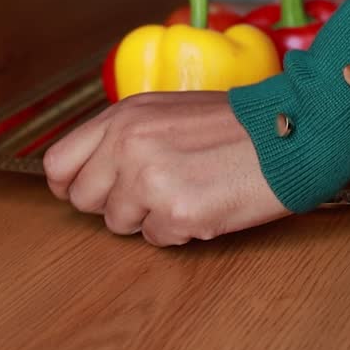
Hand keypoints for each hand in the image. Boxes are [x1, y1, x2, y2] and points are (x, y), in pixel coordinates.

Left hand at [44, 91, 290, 245]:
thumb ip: (124, 136)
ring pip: (118, 223)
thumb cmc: (236, 126)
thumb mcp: (167, 111)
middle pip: (83, 198)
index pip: (59, 162)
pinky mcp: (177, 212)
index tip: (93, 190)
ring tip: (186, 192)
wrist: (290, 133)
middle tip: (151, 193)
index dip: (72, 184)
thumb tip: (90, 172)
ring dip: (149, 217)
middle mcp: (128, 145)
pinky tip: (205, 203)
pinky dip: (179, 230)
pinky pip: (156, 238)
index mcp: (123, 117)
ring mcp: (150, 179)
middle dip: (113, 203)